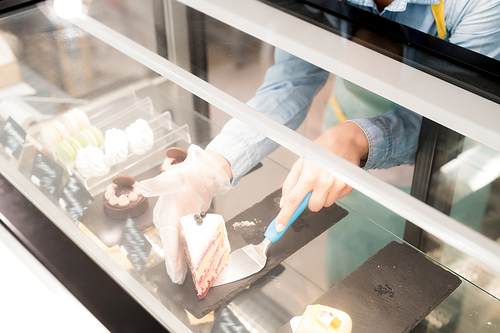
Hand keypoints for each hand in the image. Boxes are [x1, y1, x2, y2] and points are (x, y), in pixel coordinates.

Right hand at [139, 145, 230, 283]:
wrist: (200, 171)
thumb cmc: (188, 173)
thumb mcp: (174, 178)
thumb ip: (159, 184)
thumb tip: (144, 186)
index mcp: (166, 211)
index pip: (168, 236)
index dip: (171, 253)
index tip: (174, 267)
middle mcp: (169, 219)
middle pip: (172, 244)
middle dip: (174, 262)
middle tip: (177, 278)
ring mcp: (178, 221)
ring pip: (178, 244)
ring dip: (179, 260)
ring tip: (182, 276)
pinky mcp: (186, 222)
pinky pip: (186, 239)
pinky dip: (187, 251)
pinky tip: (191, 261)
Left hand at [275, 122, 368, 231]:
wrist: (345, 141)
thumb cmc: (321, 150)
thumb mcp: (300, 163)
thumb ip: (290, 184)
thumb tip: (284, 202)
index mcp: (309, 175)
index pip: (293, 200)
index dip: (285, 216)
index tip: (279, 227)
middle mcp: (324, 181)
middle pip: (313, 207)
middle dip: (310, 200)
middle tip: (313, 185)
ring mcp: (338, 185)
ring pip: (325, 204)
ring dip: (322, 196)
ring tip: (325, 179)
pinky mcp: (349, 186)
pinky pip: (337, 199)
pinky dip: (333, 192)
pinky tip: (334, 178)